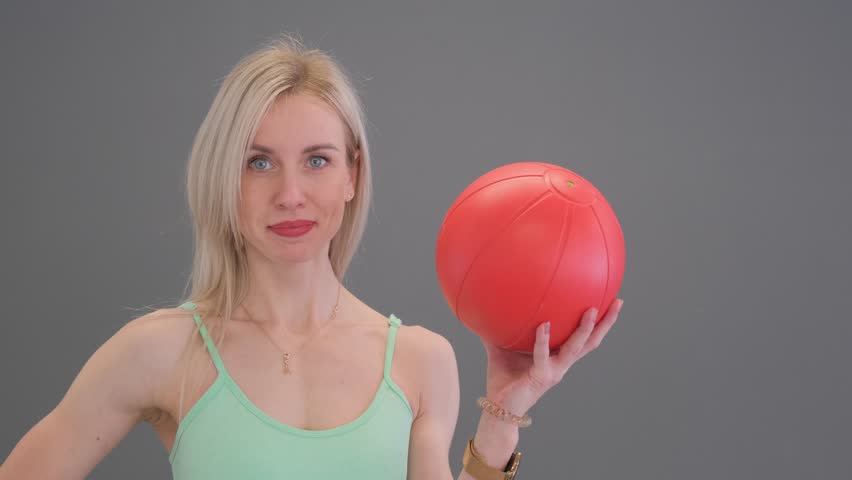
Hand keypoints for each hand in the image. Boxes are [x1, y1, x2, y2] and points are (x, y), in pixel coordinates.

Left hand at [480, 298, 624, 416]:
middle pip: (591, 342)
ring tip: (592, 310)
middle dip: (606, 323)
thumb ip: (499, 329)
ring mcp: (554, 371)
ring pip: (576, 348)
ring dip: (585, 330)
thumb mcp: (501, 348)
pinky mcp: (541, 378)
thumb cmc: (503, 380)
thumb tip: (489, 305)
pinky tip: (544, 324)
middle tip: (617, 302)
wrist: (498, 409)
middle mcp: (561, 364)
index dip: (600, 323)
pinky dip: (544, 340)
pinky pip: (543, 356)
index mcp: (558, 357)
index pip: (584, 337)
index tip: (610, 301)